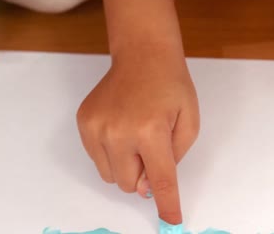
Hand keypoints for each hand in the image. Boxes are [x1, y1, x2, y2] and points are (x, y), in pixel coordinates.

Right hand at [77, 51, 199, 223]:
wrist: (142, 56)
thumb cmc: (170, 86)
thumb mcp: (189, 121)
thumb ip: (175, 158)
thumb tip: (148, 186)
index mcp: (151, 130)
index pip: (159, 180)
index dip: (166, 204)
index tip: (170, 221)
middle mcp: (119, 132)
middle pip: (130, 185)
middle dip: (144, 176)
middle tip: (152, 148)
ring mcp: (96, 127)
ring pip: (111, 176)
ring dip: (127, 166)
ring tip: (136, 135)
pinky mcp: (84, 123)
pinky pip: (97, 160)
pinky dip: (112, 154)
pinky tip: (121, 130)